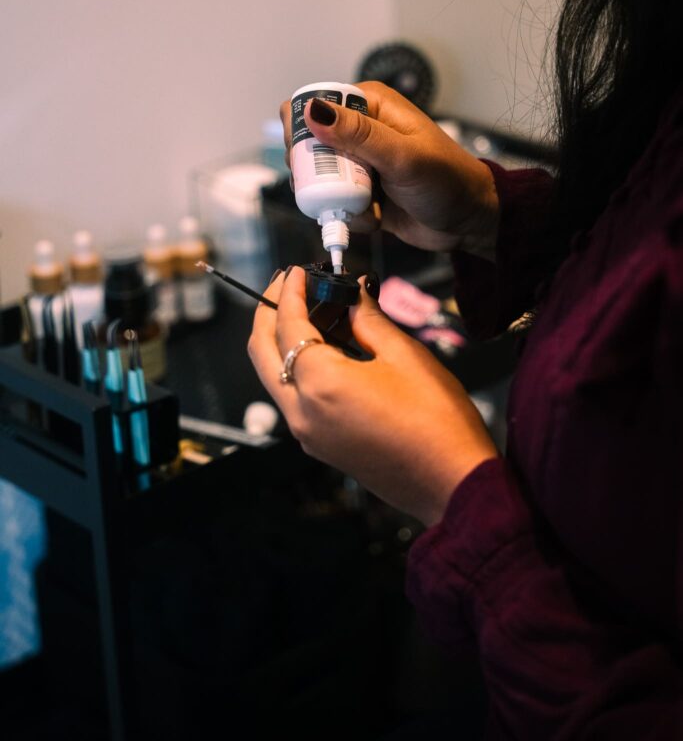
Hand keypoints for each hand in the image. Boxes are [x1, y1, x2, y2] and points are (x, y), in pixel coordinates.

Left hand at [247, 267, 497, 525]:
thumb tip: (352, 293)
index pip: (286, 324)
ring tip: (308, 310)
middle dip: (268, 312)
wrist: (452, 484)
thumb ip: (368, 319)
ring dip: (279, 339)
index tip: (296, 270)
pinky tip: (324, 347)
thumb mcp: (404, 356)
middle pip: (261, 351)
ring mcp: (307, 433)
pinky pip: (292, 397)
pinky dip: (296, 366)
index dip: (288, 291)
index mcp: (319, 384)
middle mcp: (301, 411)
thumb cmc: (436, 420)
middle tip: (286, 285)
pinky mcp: (319, 444)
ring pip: (273, 375)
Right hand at [280, 81, 499, 260]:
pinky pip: (336, 202)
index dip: (302, 129)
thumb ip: (358, 134)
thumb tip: (314, 110)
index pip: (314, 104)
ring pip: (319, 178)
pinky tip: (374, 216)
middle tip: (338, 188)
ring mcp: (360, 162)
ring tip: (363, 205)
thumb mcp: (403, 156)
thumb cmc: (448, 180)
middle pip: (309, 146)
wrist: (468, 221)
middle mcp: (360, 130)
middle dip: (316, 173)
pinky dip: (349, 214)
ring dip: (334, 197)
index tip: (306, 156)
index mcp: (370, 105)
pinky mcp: (361, 191)